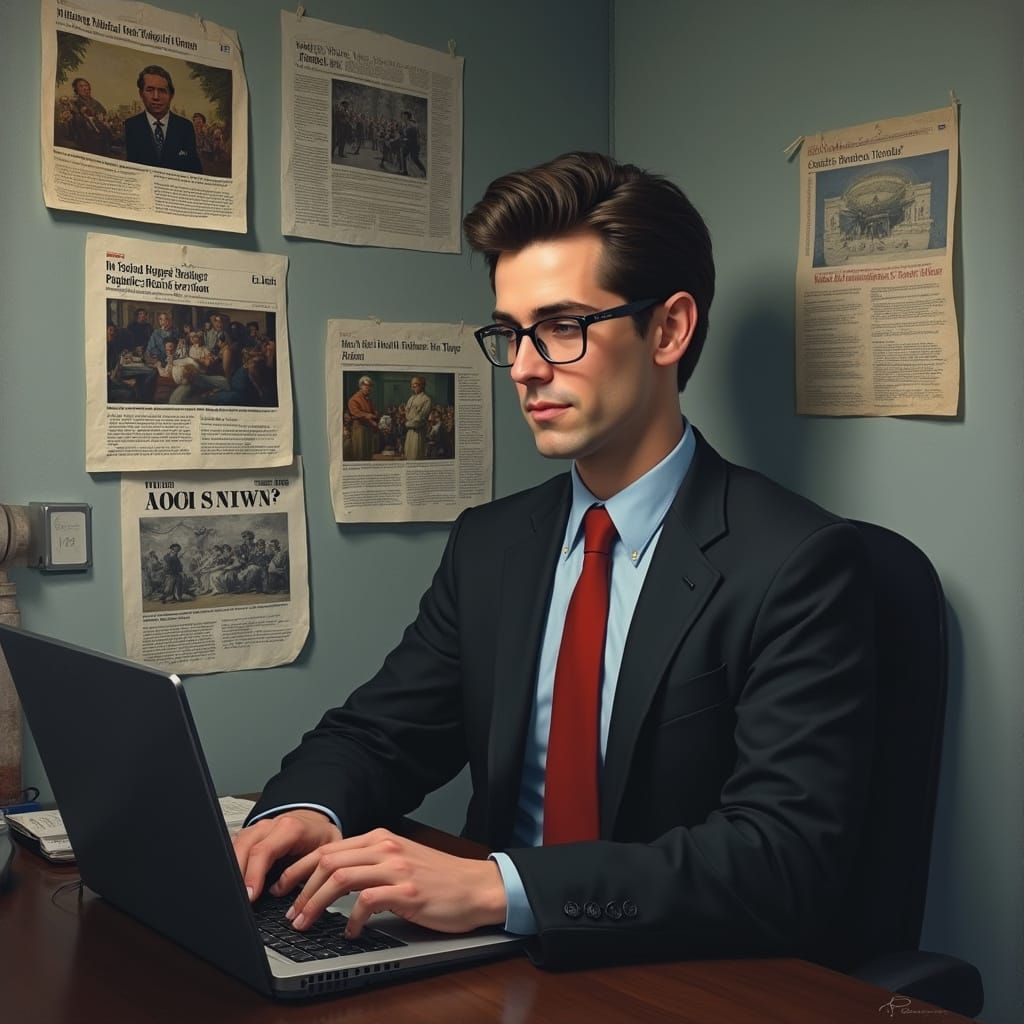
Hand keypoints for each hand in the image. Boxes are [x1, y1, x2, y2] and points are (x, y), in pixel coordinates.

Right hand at [232, 809, 341, 901]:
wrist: (315, 822)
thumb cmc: (320, 838)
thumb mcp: (326, 853)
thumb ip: (314, 871)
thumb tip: (305, 898)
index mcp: (290, 829)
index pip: (264, 851)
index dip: (254, 874)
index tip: (251, 895)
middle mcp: (270, 826)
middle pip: (244, 847)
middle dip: (238, 875)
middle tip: (240, 900)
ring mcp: (257, 829)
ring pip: (235, 845)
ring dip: (232, 869)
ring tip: (234, 894)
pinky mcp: (249, 835)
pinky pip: (234, 846)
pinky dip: (231, 863)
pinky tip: (233, 881)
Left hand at [279, 828, 506, 937]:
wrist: (477, 887)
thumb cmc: (440, 878)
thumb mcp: (402, 859)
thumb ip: (372, 861)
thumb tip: (335, 878)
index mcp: (381, 838)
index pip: (329, 848)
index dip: (300, 869)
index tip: (284, 887)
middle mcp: (386, 848)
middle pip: (328, 861)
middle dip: (301, 889)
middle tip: (289, 912)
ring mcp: (396, 868)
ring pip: (340, 879)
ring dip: (316, 904)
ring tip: (306, 923)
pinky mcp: (406, 892)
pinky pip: (366, 903)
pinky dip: (351, 921)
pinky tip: (350, 933)